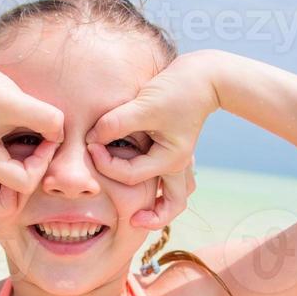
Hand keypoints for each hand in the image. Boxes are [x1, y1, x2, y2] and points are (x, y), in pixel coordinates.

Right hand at [0, 55, 63, 219]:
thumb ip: (46, 118)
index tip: (48, 139)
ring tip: (18, 164)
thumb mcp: (16, 100)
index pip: (24, 184)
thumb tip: (60, 135)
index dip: (43, 163)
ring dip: (5, 192)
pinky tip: (10, 154)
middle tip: (29, 165)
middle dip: (19, 194)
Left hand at [86, 51, 217, 229]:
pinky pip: (173, 180)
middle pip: (171, 205)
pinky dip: (162, 188)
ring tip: (142, 213)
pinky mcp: (177, 150)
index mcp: (171, 160)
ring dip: (162, 207)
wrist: (206, 75)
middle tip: (129, 220)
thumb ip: (116, 123)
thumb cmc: (177, 89)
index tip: (90, 145)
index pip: (130, 175)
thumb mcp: (144, 105)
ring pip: (176, 196)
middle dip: (150, 217)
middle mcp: (179, 165)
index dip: (105, 163)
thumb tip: (92, 139)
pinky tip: (146, 184)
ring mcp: (181, 160)